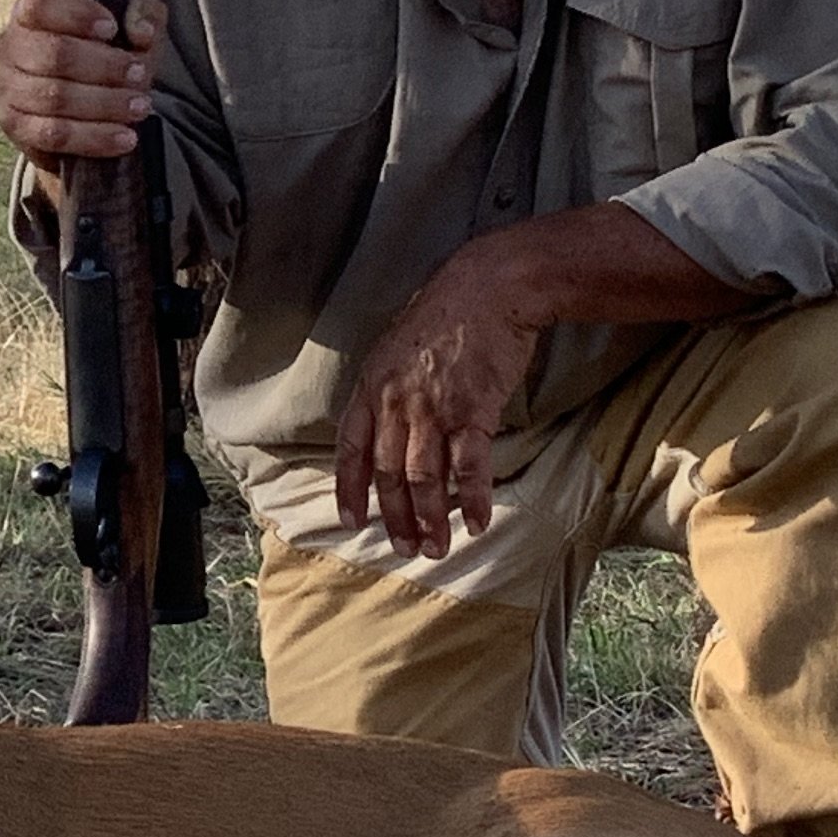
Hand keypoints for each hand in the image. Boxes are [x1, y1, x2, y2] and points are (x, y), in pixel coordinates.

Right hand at [0, 0, 167, 160]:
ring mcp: (7, 88)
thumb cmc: (103, 56)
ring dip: (104, 104)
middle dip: (104, 67)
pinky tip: (123, 137)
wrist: (83, 109)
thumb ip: (143, 15)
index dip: (77, 14)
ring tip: (139, 107)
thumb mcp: (130, 27)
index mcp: (30, 12)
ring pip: (54, 97)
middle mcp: (10, 46)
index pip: (41, 3)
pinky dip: (93, 137)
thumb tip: (141, 32)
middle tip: (139, 75)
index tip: (111, 29)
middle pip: (54, 53)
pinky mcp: (15, 126)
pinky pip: (53, 134)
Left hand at [332, 245, 545, 556]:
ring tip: (437, 548)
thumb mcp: (396, 348)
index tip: (353, 521)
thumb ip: (387, 389)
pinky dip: (474, 498)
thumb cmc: (446, 315)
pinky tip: (479, 523)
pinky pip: (469, 466)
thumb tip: (387, 427)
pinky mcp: (473, 410)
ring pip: (423, 478)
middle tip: (404, 550)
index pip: (350, 450)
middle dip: (395, 518)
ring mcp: (433, 408)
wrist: (488, 286)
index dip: (349, 489)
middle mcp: (396, 403)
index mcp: (371, 387)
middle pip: (387, 474)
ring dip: (431, 520)